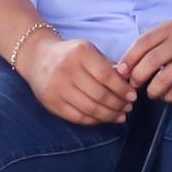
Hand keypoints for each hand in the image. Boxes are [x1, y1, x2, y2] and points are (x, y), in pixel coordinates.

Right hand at [14, 26, 136, 125]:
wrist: (38, 58)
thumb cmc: (71, 55)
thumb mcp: (89, 50)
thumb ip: (108, 65)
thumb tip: (129, 83)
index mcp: (80, 53)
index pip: (106, 76)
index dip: (122, 89)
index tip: (133, 96)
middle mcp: (66, 70)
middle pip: (99, 95)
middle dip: (118, 104)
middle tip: (128, 107)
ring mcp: (57, 88)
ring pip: (90, 109)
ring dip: (109, 115)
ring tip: (120, 115)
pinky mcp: (51, 104)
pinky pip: (78, 117)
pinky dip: (95, 120)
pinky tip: (104, 118)